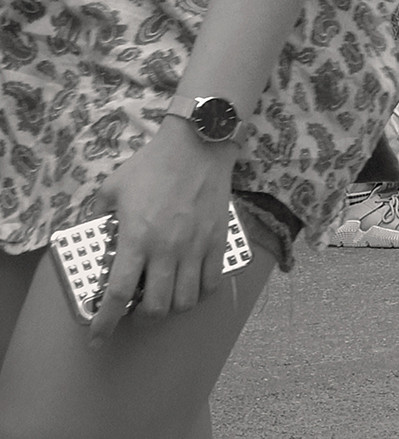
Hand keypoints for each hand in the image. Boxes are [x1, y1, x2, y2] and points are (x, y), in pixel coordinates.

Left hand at [85, 120, 237, 343]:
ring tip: (166, 299)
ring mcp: (196, 247)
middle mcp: (166, 250)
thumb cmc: (152, 166)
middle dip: (143, 319)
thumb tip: (93, 232)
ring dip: (172, 308)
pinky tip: (191, 285)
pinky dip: (199, 293)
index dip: (106, 323)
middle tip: (137, 312)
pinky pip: (211, 282)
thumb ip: (99, 216)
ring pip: (186, 301)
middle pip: (157, 308)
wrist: (198, 147)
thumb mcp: (112, 188)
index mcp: (136, 240)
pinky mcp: (217, 241)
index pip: (119, 294)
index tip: (97, 338)